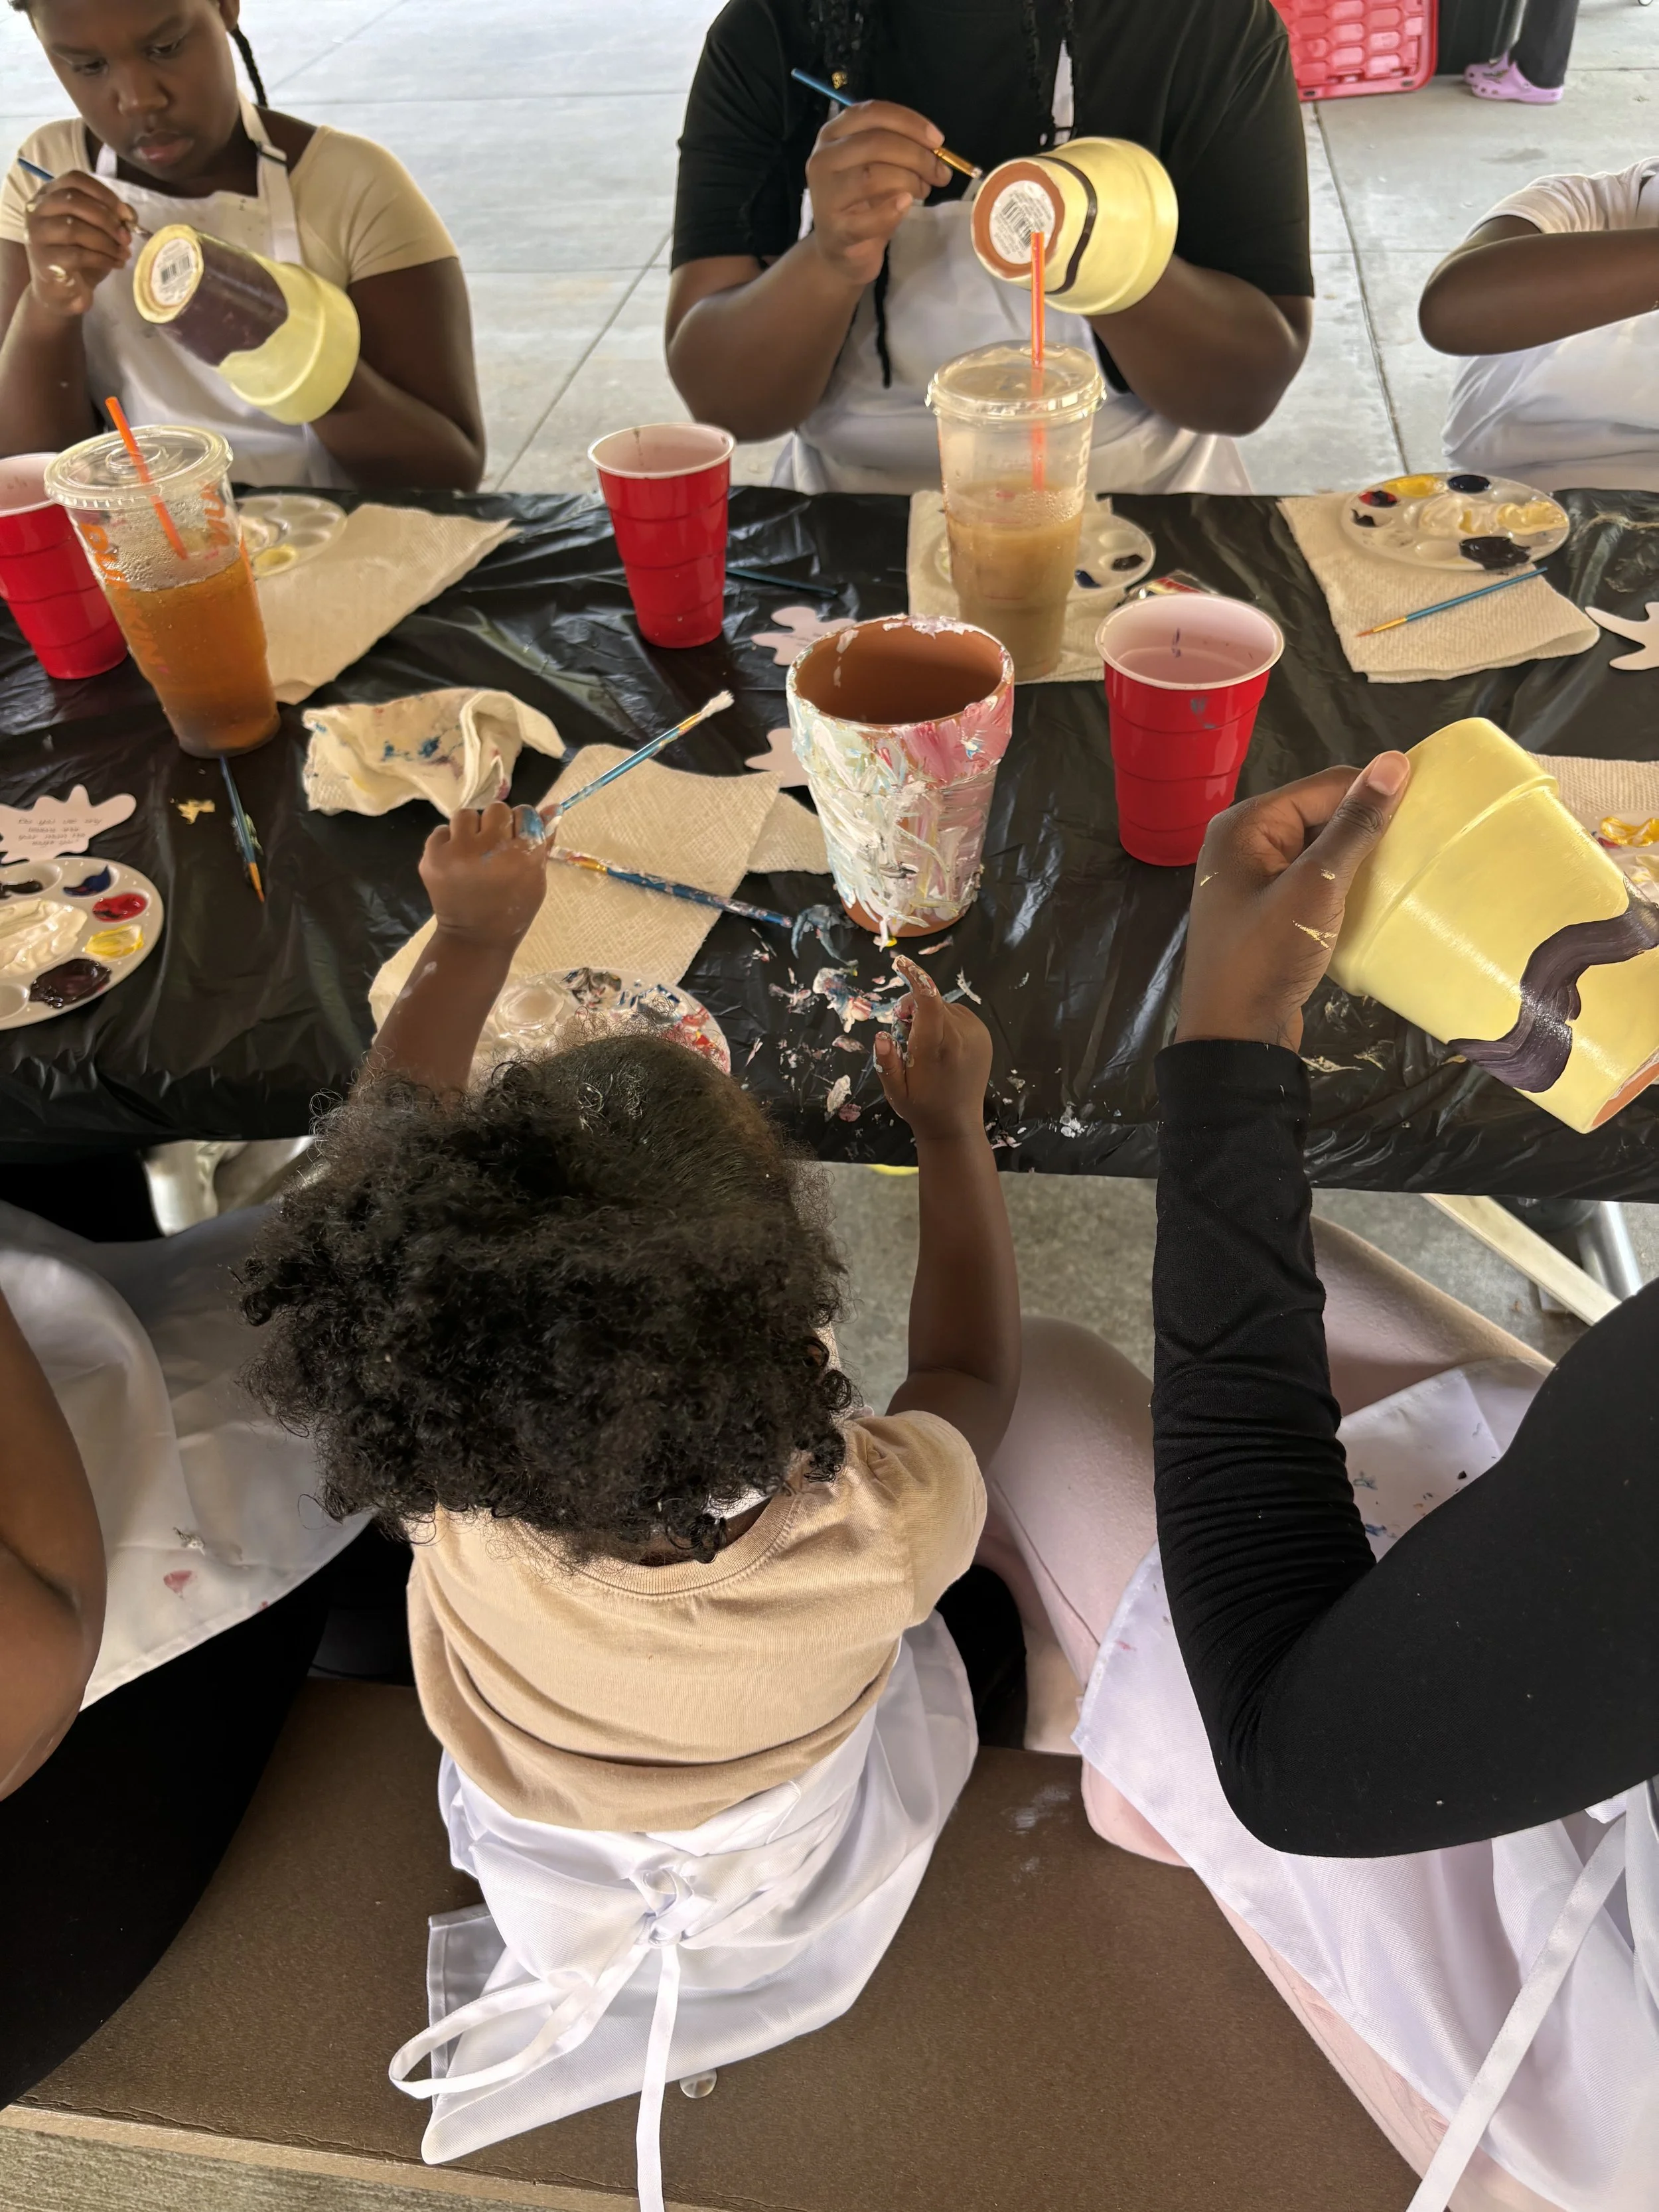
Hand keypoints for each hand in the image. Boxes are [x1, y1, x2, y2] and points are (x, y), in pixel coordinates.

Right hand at [23, 171, 135, 318]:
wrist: (62, 292)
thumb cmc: (79, 257)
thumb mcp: (97, 232)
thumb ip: (112, 216)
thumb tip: (130, 214)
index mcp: (49, 195)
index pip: (75, 179)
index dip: (104, 194)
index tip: (126, 215)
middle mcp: (37, 209)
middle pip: (74, 200)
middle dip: (107, 219)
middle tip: (127, 238)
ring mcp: (37, 234)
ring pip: (75, 228)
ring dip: (107, 241)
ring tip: (124, 253)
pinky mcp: (44, 259)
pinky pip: (78, 254)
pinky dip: (103, 259)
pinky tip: (116, 264)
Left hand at [420, 802, 546, 951]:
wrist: (475, 938)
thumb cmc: (512, 909)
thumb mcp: (536, 878)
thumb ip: (543, 842)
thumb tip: (553, 806)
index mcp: (523, 856)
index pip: (525, 813)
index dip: (521, 825)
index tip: (516, 841)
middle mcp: (491, 849)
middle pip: (497, 809)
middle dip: (496, 826)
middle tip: (493, 850)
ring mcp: (459, 852)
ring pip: (467, 815)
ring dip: (470, 830)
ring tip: (471, 853)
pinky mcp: (434, 856)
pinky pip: (442, 830)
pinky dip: (449, 843)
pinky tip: (455, 862)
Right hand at [805, 101, 950, 287]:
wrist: (841, 250)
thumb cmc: (864, 202)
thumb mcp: (879, 166)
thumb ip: (901, 148)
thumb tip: (936, 148)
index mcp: (833, 134)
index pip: (873, 113)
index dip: (910, 122)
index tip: (938, 140)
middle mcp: (823, 159)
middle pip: (876, 143)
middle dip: (917, 155)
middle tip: (939, 172)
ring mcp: (825, 195)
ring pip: (873, 176)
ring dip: (909, 181)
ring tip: (923, 190)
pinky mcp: (834, 230)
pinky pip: (868, 219)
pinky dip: (893, 211)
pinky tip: (906, 205)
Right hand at [875, 955, 992, 1139]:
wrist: (956, 1124)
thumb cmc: (920, 1106)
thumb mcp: (895, 1090)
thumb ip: (886, 1061)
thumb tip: (880, 1036)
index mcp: (937, 1048)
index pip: (928, 1001)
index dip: (915, 978)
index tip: (901, 963)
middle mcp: (961, 1036)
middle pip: (932, 1002)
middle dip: (912, 1009)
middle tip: (904, 1033)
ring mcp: (976, 1035)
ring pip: (944, 1007)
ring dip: (929, 1016)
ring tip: (924, 1044)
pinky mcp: (984, 1035)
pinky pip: (958, 1014)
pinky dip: (945, 1020)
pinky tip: (941, 1043)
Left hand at [1176, 754, 1410, 1052]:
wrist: (1234, 1037)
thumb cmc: (1266, 958)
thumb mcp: (1316, 887)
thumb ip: (1353, 827)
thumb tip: (1393, 762)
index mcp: (1245, 825)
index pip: (1324, 786)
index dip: (1374, 793)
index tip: (1427, 810)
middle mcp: (1243, 843)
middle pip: (1321, 813)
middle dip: (1367, 827)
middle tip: (1420, 844)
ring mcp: (1253, 878)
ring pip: (1320, 849)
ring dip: (1358, 858)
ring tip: (1405, 869)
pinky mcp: (1268, 910)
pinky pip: (1313, 880)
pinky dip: (1343, 885)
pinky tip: (1375, 897)